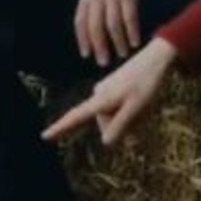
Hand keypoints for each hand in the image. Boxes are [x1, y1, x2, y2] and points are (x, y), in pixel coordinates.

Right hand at [43, 37, 176, 144]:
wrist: (156, 58)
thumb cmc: (147, 83)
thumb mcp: (136, 108)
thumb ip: (120, 125)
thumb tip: (106, 142)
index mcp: (101, 99)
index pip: (76, 116)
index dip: (60, 128)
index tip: (44, 136)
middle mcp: (99, 94)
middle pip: (104, 123)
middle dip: (121, 125)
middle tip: (142, 114)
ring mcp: (106, 90)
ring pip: (113, 116)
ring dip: (128, 117)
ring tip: (144, 105)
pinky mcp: (113, 88)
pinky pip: (117, 107)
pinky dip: (129, 110)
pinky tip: (142, 101)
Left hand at [75, 0, 151, 66]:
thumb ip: (94, 1)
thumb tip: (93, 26)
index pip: (80, 21)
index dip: (83, 39)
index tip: (86, 54)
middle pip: (95, 26)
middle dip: (99, 46)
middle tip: (103, 61)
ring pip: (112, 25)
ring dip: (118, 42)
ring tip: (122, 54)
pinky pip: (129, 17)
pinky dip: (131, 31)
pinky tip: (135, 42)